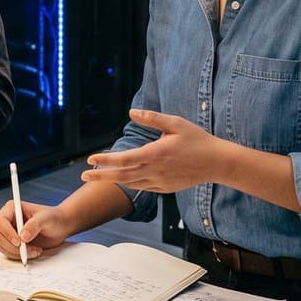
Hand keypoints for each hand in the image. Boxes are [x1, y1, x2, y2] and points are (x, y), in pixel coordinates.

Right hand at [0, 200, 73, 261]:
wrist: (60, 227)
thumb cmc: (54, 218)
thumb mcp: (46, 218)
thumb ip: (34, 225)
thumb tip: (23, 237)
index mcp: (12, 209)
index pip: (0, 221)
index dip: (7, 232)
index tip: (19, 242)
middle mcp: (8, 221)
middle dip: (13, 246)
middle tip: (29, 250)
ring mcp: (9, 233)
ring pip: (3, 246)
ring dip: (17, 253)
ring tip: (35, 250)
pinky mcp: (13, 243)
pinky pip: (9, 253)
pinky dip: (19, 256)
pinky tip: (33, 252)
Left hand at [79, 109, 221, 193]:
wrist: (218, 163)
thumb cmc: (198, 140)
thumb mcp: (176, 123)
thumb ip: (152, 118)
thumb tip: (132, 112)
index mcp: (155, 153)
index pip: (124, 159)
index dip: (106, 160)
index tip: (91, 159)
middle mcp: (155, 170)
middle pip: (122, 175)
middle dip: (101, 176)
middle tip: (83, 177)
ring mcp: (160, 182)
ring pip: (131, 183)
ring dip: (113, 180)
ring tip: (97, 178)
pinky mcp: (166, 188)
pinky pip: (143, 187)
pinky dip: (130, 184)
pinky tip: (123, 179)